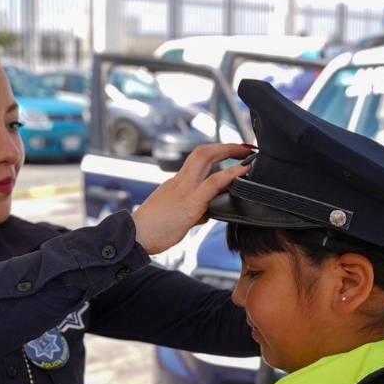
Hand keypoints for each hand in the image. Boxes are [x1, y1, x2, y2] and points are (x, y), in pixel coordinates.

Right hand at [133, 144, 252, 255]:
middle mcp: (180, 181)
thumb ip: (194, 210)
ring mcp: (184, 190)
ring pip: (205, 159)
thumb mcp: (176, 215)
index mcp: (176, 184)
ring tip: (248, 155)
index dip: (216, 152)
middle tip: (244, 148)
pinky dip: (229, 175)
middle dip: (225, 147)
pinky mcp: (189, 203)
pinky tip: (242, 172)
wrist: (135, 237)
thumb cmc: (153, 230)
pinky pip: (212, 184)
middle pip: (202, 152)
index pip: (197, 160)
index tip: (231, 152)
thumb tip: (208, 212)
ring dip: (228, 152)